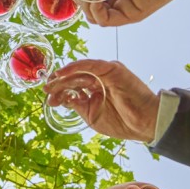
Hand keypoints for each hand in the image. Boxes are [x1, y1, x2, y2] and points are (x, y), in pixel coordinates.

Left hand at [43, 59, 160, 141]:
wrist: (144, 123)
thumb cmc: (122, 122)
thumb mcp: (92, 115)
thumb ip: (78, 105)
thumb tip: (62, 99)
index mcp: (96, 91)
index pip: (74, 87)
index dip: (60, 92)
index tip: (50, 100)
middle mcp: (100, 80)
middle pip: (74, 78)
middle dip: (58, 85)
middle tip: (46, 90)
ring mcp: (105, 74)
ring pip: (80, 72)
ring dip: (64, 78)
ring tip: (51, 84)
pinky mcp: (111, 69)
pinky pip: (90, 65)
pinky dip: (75, 67)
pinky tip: (63, 73)